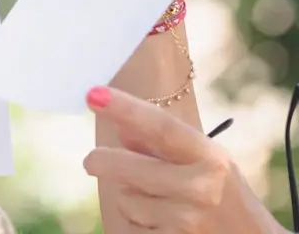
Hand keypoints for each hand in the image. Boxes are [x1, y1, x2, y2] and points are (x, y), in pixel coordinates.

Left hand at [83, 86, 284, 232]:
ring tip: (158, 204)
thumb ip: (162, 142)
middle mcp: (201, 188)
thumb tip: (121, 126)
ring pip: (125, 200)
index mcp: (209, 158)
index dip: (125, 109)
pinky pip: (129, 228)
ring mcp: (186, 221)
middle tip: (93, 161)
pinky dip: (136, 225)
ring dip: (130, 199)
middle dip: (101, 161)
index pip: (161, 128)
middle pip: (125, 166)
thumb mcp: (205, 161)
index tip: (93, 95)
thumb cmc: (221, 195)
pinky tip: (161, 225)